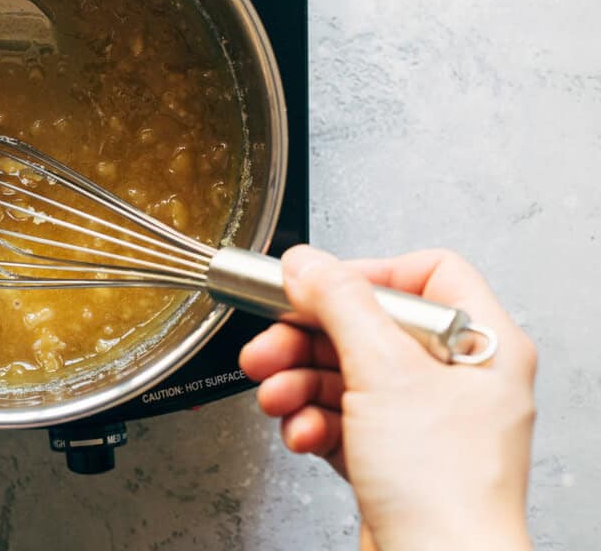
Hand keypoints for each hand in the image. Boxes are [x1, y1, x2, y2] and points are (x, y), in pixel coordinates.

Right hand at [239, 246, 536, 550]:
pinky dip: (313, 423)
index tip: (319, 287)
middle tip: (269, 345)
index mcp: (481, 345)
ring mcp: (424, 423)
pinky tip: (302, 434)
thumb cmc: (444, 488)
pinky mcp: (392, 460)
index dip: (367, 274)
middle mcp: (456, 380)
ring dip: (300, 383)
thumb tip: (308, 262)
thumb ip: (339, 303)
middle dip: (308, 339)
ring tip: (276, 395)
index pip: (426, 276)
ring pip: (346, 376)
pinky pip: (342, 421)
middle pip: (368, 328)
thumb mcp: (383, 370)